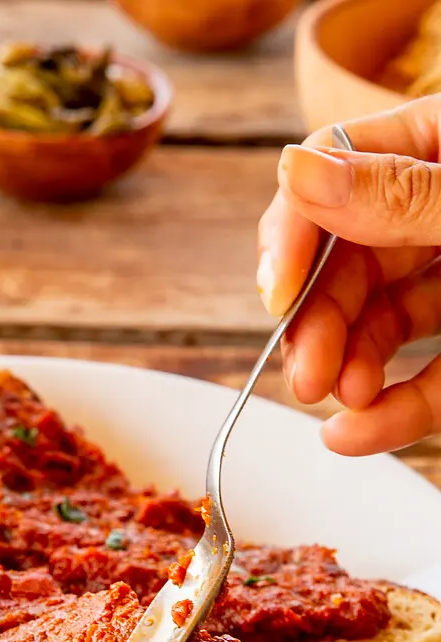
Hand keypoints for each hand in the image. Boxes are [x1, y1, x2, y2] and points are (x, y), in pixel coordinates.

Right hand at [257, 95, 440, 455]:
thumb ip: (400, 193)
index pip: (333, 169)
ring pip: (376, 324)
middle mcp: (436, 212)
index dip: (293, 233)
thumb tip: (293, 170)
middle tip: (305, 374)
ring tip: (345, 401)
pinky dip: (392, 412)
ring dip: (349, 369)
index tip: (275, 294)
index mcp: (437, 147)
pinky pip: (423, 378)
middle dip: (318, 322)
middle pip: (344, 260)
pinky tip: (355, 436)